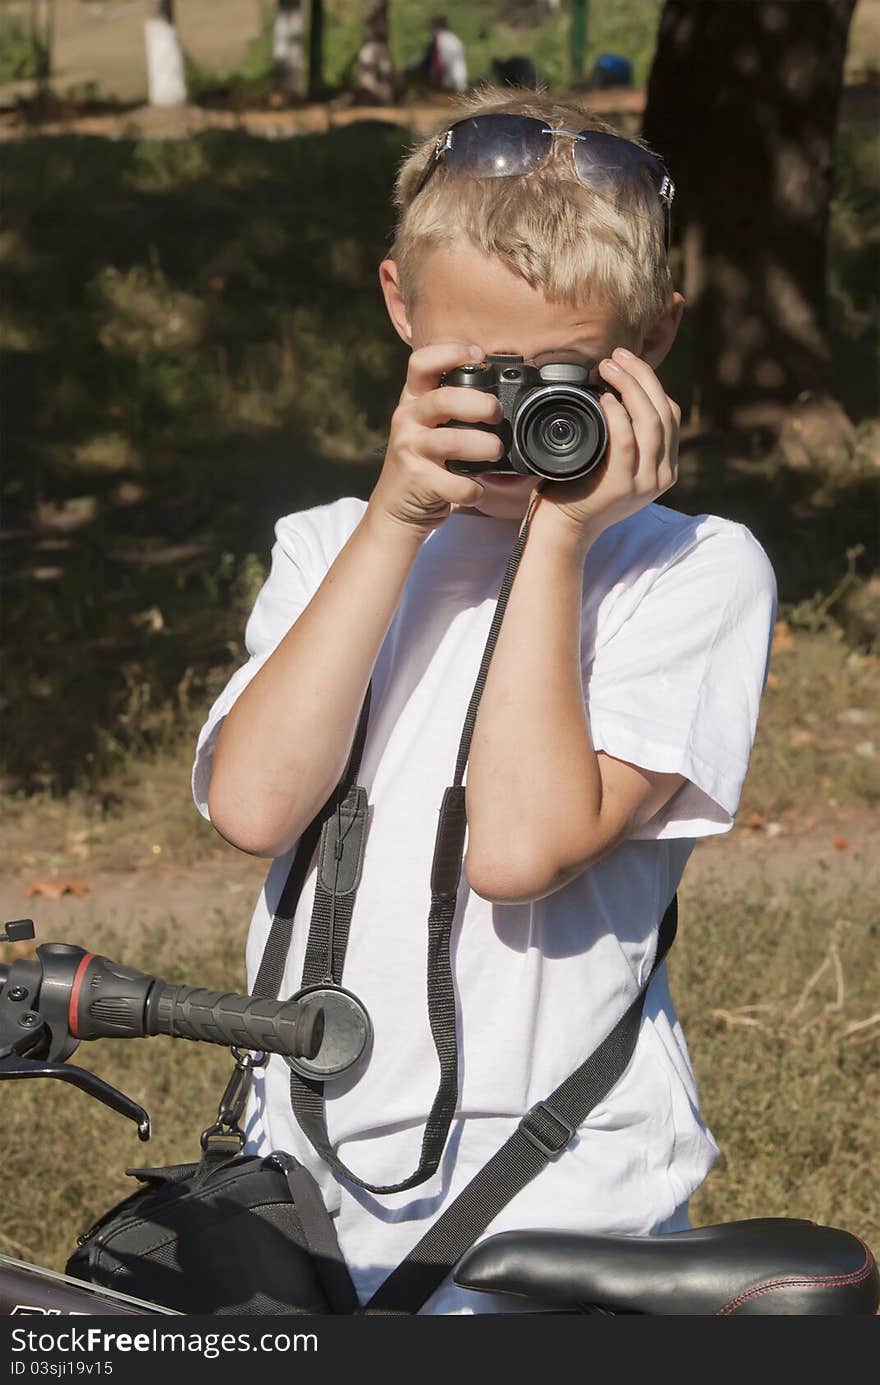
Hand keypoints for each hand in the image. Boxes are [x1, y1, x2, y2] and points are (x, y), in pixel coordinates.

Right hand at [367, 342, 504, 536]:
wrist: (396, 507)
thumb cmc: (424, 462)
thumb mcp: (430, 426)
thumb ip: (454, 407)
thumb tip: (503, 393)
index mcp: (413, 400)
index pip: (421, 362)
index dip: (450, 352)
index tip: (478, 354)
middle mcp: (407, 420)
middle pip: (443, 399)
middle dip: (480, 404)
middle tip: (497, 415)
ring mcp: (409, 450)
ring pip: (451, 441)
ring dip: (484, 446)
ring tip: (495, 451)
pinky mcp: (417, 480)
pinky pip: (454, 482)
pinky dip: (473, 488)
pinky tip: (476, 489)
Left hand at [536, 348, 680, 544]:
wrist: (563, 529)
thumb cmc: (579, 490)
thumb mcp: (610, 460)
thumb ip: (622, 435)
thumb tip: (615, 390)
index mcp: (663, 467)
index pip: (670, 414)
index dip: (651, 382)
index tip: (627, 362)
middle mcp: (661, 476)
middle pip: (663, 412)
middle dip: (641, 376)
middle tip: (617, 356)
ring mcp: (644, 483)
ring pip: (650, 422)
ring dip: (630, 387)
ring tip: (609, 367)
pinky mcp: (623, 487)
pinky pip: (626, 443)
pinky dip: (618, 416)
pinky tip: (606, 399)